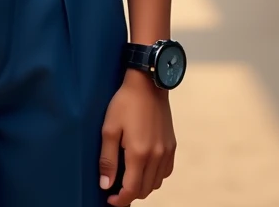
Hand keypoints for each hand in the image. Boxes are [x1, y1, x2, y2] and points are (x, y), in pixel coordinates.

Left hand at [99, 69, 176, 204]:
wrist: (148, 83)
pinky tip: (144, 167)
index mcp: (139, 154)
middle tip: (115, 188)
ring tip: (128, 177)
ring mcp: (166, 151)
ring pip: (155, 183)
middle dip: (129, 194)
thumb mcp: (109, 128)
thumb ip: (107, 159)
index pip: (131, 190)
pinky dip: (154, 176)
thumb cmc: (125, 103)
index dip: (120, 200)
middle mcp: (156, 156)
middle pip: (144, 190)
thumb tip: (106, 185)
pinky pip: (165, 172)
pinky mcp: (172, 145)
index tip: (109, 200)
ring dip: (142, 186)